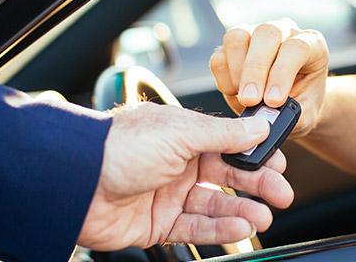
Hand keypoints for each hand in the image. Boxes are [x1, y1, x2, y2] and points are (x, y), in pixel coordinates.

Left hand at [77, 102, 293, 250]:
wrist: (74, 183)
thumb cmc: (118, 147)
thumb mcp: (179, 132)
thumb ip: (223, 134)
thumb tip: (258, 125)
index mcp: (181, 134)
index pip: (228, 143)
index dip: (254, 153)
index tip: (279, 162)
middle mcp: (176, 163)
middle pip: (226, 176)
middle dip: (257, 185)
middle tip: (282, 194)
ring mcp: (166, 194)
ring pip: (214, 205)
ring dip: (241, 211)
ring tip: (263, 217)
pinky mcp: (157, 224)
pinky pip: (195, 228)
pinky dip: (219, 230)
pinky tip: (240, 227)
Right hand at [209, 19, 328, 137]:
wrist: (291, 105)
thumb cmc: (303, 105)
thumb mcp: (306, 115)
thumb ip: (292, 115)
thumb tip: (267, 117)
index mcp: (311, 44)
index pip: (296, 47)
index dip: (282, 73)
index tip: (273, 101)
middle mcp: (283, 32)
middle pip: (266, 34)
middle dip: (255, 70)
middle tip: (250, 101)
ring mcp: (255, 34)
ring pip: (236, 38)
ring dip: (237, 72)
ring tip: (246, 98)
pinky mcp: (232, 47)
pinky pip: (219, 56)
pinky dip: (223, 79)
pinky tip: (236, 94)